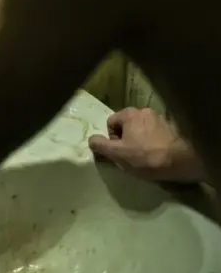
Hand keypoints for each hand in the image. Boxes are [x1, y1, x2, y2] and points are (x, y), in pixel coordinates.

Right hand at [88, 107, 202, 182]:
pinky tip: (158, 155)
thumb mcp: (118, 154)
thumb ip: (101, 146)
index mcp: (129, 114)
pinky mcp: (171, 128)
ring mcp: (159, 118)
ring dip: (140, 141)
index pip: (111, 123)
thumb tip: (91, 139)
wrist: (181, 161)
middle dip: (127, 140)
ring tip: (146, 158)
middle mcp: (144, 111)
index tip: (120, 153)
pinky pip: (155, 134)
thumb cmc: (146, 156)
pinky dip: (154, 143)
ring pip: (141, 130)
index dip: (112, 139)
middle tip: (132, 157)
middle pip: (127, 126)